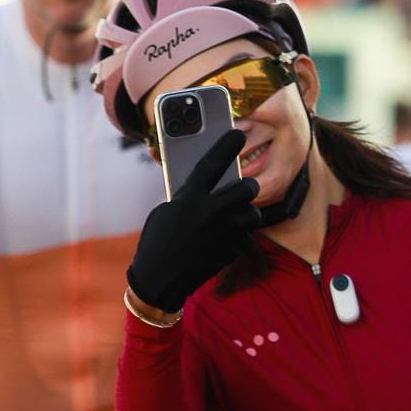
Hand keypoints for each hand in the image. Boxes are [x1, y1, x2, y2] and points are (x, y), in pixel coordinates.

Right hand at [127, 130, 260, 312]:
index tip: (237, 133)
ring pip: (253, 215)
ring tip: (234, 216)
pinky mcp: (231, 252)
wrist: (160, 278)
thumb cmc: (158, 241)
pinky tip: (224, 240)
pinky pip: (245, 238)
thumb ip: (189, 198)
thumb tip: (208, 189)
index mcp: (189, 198)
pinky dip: (238, 238)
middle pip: (247, 189)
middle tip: (243, 188)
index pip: (212, 164)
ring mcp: (224, 234)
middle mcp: (211, 213)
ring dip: (246, 213)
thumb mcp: (167, 211)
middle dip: (248, 187)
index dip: (225, 145)